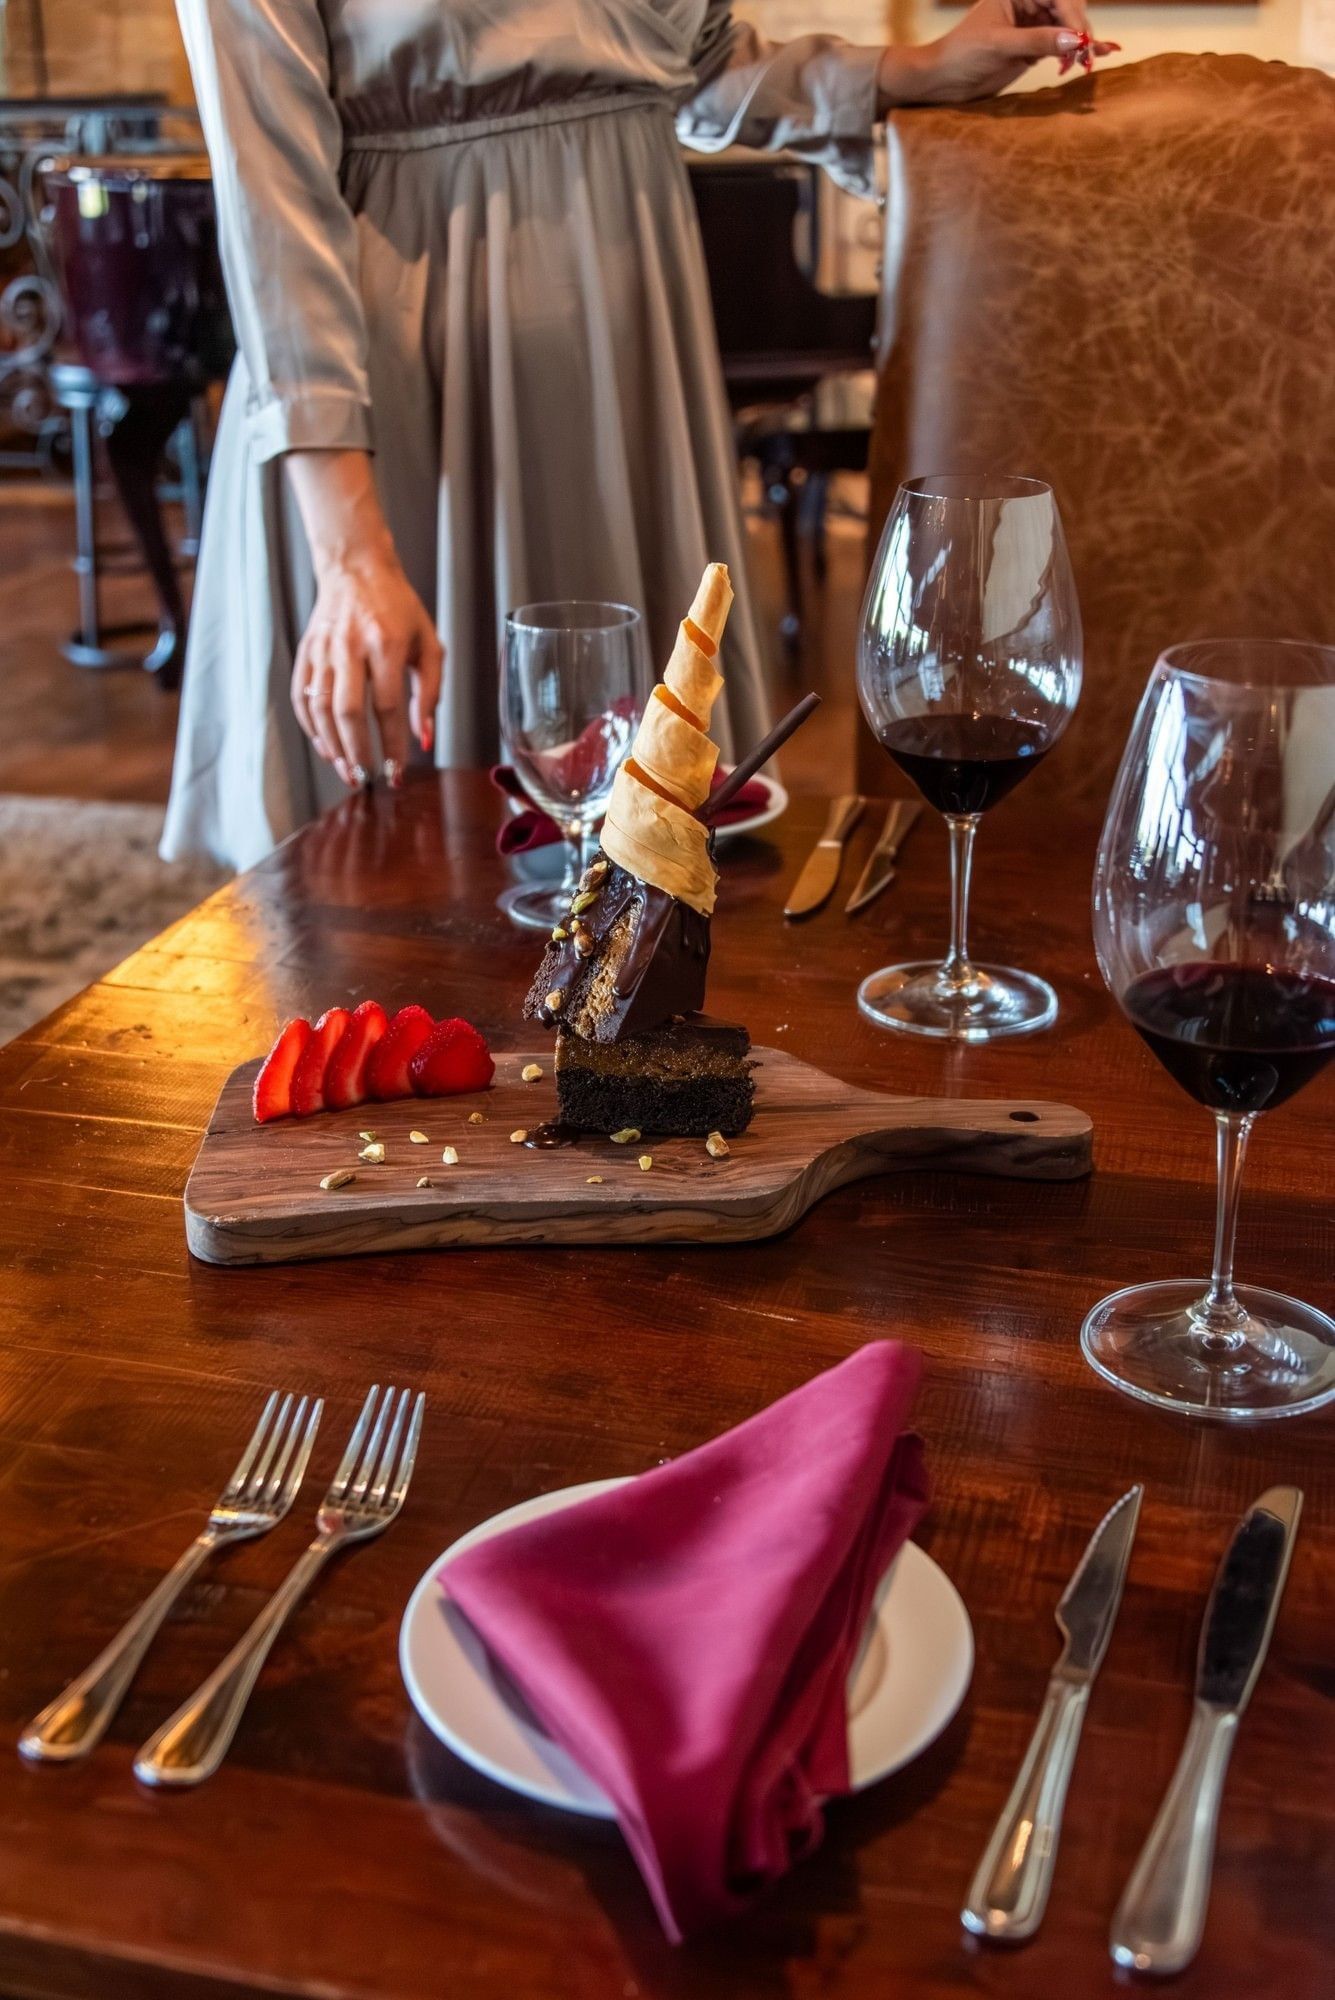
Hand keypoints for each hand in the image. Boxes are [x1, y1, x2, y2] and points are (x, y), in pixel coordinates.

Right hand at [291, 547, 442, 787]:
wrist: (356, 569)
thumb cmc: (399, 610)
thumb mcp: (428, 644)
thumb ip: (430, 693)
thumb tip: (425, 739)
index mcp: (387, 643)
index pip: (388, 705)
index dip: (392, 745)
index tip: (397, 773)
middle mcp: (351, 646)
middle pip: (349, 710)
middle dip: (356, 751)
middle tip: (365, 778)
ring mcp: (323, 648)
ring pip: (320, 707)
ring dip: (331, 745)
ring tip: (346, 770)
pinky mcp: (306, 651)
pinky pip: (301, 696)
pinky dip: (311, 727)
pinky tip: (325, 746)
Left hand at [880, 0, 1118, 106]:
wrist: (942, 80)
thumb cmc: (961, 54)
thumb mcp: (1000, 46)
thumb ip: (1037, 41)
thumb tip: (1075, 41)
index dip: (1073, 17)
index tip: (1081, 40)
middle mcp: (1027, 3)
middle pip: (1068, 10)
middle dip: (1080, 30)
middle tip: (1087, 56)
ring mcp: (1031, 25)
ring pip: (1068, 28)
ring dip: (1080, 44)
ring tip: (1085, 64)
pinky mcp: (1032, 47)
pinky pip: (1060, 46)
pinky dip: (1073, 55)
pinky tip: (1085, 62)